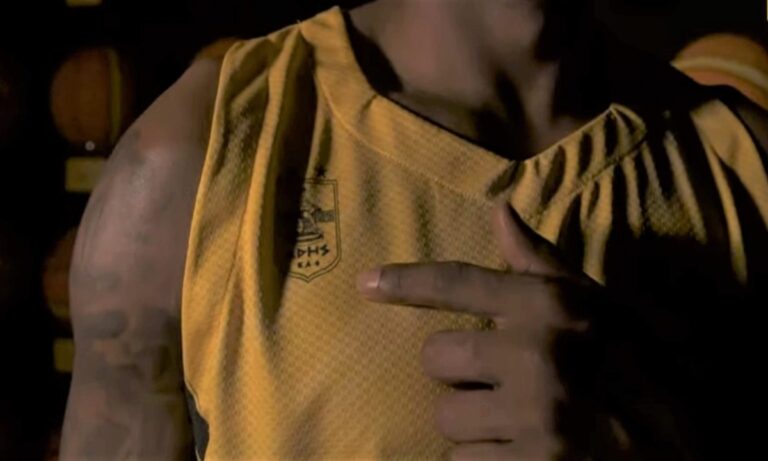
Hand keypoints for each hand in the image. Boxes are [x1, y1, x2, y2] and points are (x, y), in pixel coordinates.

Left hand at [356, 201, 649, 459]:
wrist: (686, 438)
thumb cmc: (636, 363)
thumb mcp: (593, 304)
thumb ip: (539, 262)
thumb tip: (498, 209)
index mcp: (548, 308)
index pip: (459, 284)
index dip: (406, 283)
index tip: (367, 284)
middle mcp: (535, 356)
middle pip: (435, 358)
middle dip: (456, 372)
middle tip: (492, 380)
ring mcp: (533, 417)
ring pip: (447, 416)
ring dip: (470, 423)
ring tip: (513, 422)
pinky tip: (517, 452)